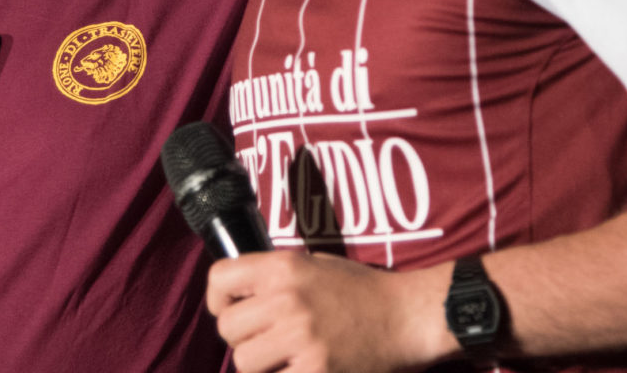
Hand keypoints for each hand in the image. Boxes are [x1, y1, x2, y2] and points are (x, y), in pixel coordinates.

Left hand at [207, 251, 455, 372]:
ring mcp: (301, 338)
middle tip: (266, 340)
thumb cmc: (361, 290)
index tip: (231, 310)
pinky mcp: (315, 371)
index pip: (219, 279)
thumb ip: (273, 276)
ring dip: (259, 365)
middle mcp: (287, 300)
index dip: (218, 299)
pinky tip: (299, 369)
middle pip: (228, 328)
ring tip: (282, 359)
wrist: (407, 316)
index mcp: (284, 268)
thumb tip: (234, 294)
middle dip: (242, 337)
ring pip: (244, 362)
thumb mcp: (314, 265)